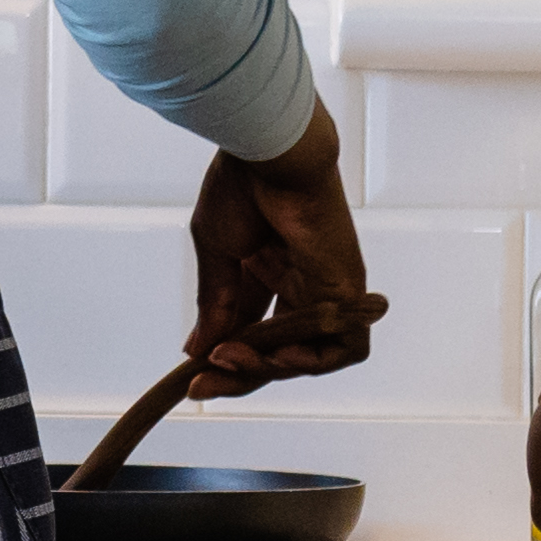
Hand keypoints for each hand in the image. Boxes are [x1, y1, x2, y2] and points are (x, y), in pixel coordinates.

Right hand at [182, 120, 383, 396]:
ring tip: (232, 361)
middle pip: (276, 352)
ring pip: (308, 357)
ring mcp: (327, 290)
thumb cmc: (243, 186)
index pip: (251, 334)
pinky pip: (344, 348)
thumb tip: (198, 350)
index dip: (225, 361)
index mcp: (269, 271)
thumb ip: (215, 305)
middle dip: (239, 375)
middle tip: (203, 385)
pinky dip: (313, 362)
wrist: (269, 155)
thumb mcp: (218, 254)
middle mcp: (301, 285)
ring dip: (270, 371)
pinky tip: (279, 358)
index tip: (193, 378)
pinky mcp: (347, 291)